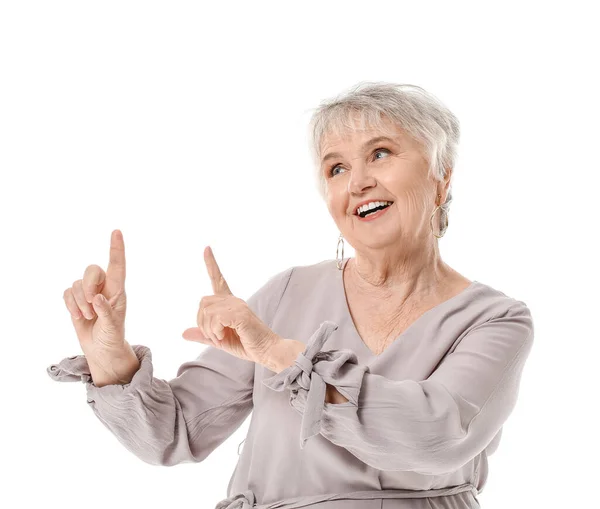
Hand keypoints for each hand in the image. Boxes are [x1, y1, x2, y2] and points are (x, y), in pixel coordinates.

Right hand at [62, 229, 131, 373]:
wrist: (102, 349)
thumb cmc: (112, 336)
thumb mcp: (113, 327)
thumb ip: (106, 312)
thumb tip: (97, 298)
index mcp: (118, 290)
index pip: (117, 266)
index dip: (116, 249)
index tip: (117, 232)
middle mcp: (103, 287)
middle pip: (92, 270)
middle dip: (88, 285)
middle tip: (92, 303)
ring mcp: (89, 293)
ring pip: (77, 284)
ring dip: (79, 302)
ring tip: (88, 316)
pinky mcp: (76, 300)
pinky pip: (67, 292)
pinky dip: (70, 305)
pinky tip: (78, 316)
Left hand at [181, 246, 282, 363]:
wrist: (266, 351)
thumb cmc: (246, 344)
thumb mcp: (220, 340)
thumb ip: (203, 335)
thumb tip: (184, 333)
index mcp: (229, 303)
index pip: (218, 279)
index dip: (211, 264)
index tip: (206, 248)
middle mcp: (233, 300)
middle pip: (202, 303)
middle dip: (202, 323)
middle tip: (216, 337)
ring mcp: (237, 305)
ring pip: (206, 312)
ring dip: (209, 330)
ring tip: (222, 338)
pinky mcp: (240, 314)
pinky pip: (215, 319)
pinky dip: (215, 332)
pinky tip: (225, 336)